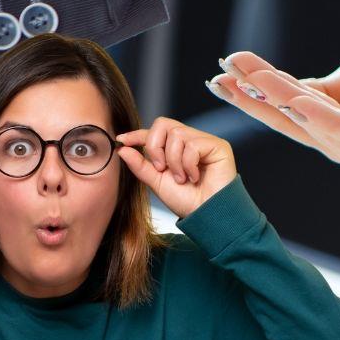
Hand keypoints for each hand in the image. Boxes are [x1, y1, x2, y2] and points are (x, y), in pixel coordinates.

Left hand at [116, 117, 237, 217]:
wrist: (206, 215)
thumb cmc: (186, 201)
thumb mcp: (157, 182)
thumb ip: (140, 165)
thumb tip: (122, 149)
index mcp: (175, 148)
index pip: (155, 132)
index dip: (137, 134)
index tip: (121, 140)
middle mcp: (190, 140)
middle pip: (164, 124)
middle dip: (156, 147)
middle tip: (161, 169)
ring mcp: (204, 141)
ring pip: (177, 134)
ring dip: (174, 161)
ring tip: (182, 178)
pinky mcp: (218, 145)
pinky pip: (193, 145)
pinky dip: (188, 164)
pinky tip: (194, 177)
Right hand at [206, 34, 339, 182]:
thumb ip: (329, 87)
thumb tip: (286, 91)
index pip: (297, 117)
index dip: (260, 97)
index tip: (223, 72)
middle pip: (302, 130)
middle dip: (262, 102)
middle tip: (224, 75)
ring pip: (326, 134)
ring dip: (288, 105)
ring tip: (256, 79)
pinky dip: (330, 120)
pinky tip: (302, 100)